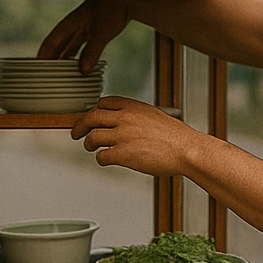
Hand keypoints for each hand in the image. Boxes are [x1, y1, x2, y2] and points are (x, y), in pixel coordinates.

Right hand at [36, 0, 140, 73]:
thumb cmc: (113, 9)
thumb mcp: (102, 32)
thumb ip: (92, 51)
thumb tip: (83, 70)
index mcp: (70, 24)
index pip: (51, 42)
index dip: (42, 55)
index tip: (35, 68)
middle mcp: (74, 26)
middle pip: (57, 46)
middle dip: (51, 60)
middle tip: (45, 75)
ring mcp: (83, 29)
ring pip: (68, 47)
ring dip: (64, 59)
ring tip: (58, 74)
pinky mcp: (93, 31)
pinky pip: (80, 47)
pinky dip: (77, 57)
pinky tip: (78, 65)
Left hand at [71, 96, 207, 176]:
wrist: (187, 150)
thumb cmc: (175, 137)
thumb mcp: (154, 116)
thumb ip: (136, 116)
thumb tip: (122, 121)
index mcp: (133, 106)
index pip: (104, 102)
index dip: (95, 110)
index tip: (92, 117)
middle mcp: (125, 118)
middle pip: (91, 117)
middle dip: (80, 126)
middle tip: (75, 132)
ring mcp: (122, 136)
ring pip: (92, 137)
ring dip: (88, 144)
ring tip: (90, 147)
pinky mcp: (123, 154)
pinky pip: (102, 156)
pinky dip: (101, 159)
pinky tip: (105, 160)